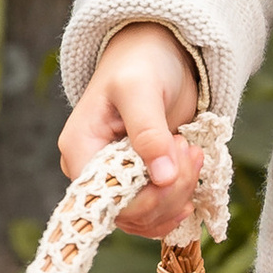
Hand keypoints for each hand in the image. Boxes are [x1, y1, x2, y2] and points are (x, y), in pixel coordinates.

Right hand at [58, 20, 204, 237]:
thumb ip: (149, 131)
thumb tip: (162, 178)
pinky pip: (156, 212)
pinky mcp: (139, 182)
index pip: (107, 199)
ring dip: (178, 195)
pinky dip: (179, 200)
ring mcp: (117, 180)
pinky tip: (192, 175)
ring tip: (192, 155)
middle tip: (189, 152)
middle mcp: (92, 171)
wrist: (156, 55)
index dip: (147, 197)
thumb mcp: (140, 89)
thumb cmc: (140, 64)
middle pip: (129, 213)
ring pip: (146, 217)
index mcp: (79, 150)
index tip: (175, 164)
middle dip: (169, 192)